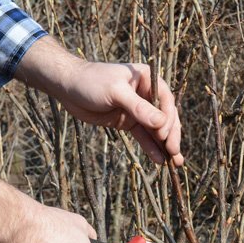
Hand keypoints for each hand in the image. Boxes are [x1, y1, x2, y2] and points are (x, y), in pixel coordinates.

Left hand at [15, 36, 182, 165]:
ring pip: (156, 129)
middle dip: (170, 135)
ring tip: (175, 163)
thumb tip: (162, 123)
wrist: (67, 87)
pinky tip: (159, 160)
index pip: (165, 101)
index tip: (165, 136)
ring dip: (165, 145)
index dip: (168, 120)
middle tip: (174, 154)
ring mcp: (137, 110)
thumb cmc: (91, 81)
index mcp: (148, 79)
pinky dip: (151, 148)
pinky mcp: (127, 122)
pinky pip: (143, 136)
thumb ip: (138, 108)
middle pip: (164, 117)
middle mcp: (146, 94)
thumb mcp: (116, 92)